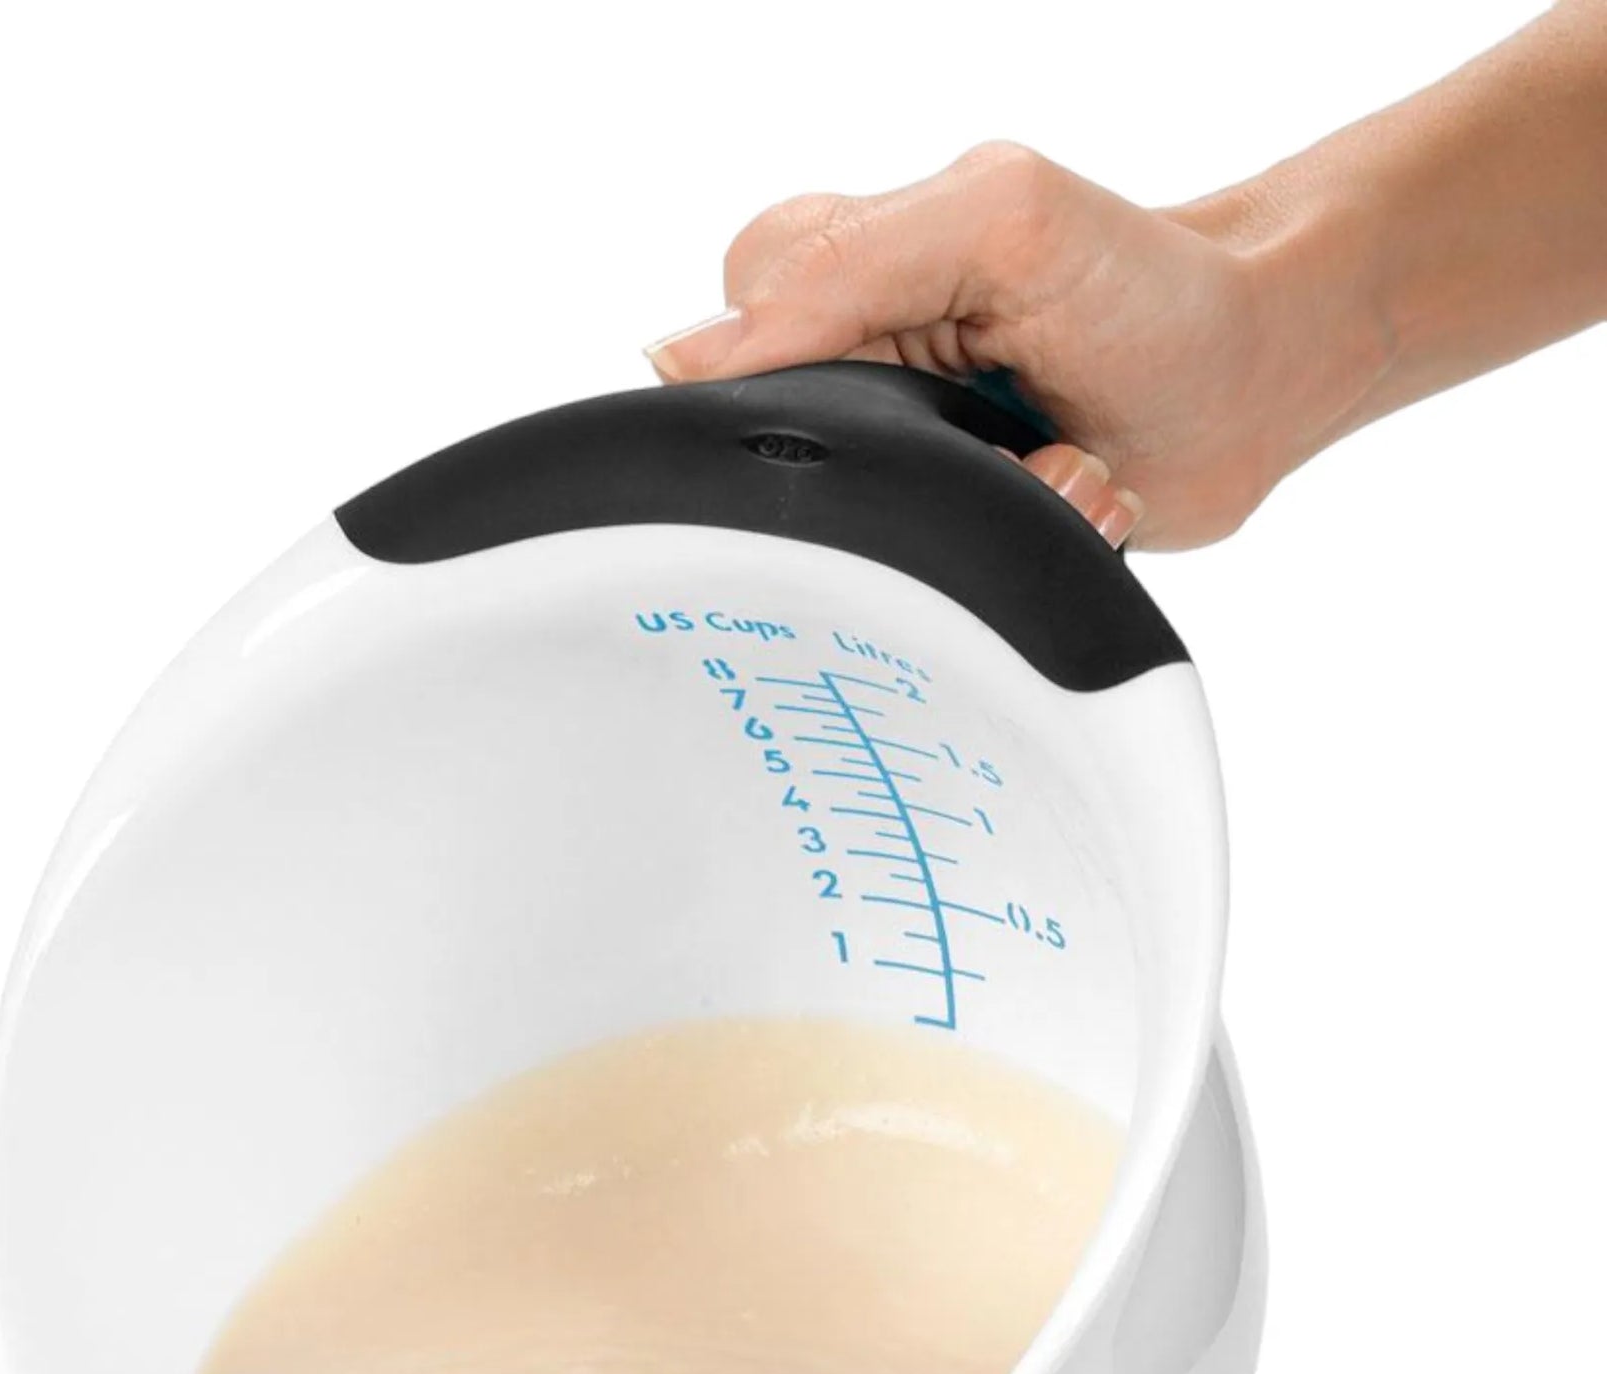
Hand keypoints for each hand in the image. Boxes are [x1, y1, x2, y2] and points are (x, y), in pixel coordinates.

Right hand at [644, 142, 1381, 551]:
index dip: (785, 396)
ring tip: (1044, 464)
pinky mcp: (944, 526)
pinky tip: (1062, 496)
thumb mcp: (996, 224)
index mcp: (835, 270)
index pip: (720, 349)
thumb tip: (683, 356)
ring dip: (967, 515)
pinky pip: (924, 578)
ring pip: (855, 536)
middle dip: (893, 468)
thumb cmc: (1147, 283)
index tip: (886, 405)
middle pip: (782, 455)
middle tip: (991, 432)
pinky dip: (1008, 550)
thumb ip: (841, 268)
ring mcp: (895, 451)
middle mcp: (849, 365)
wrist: (1262, 378)